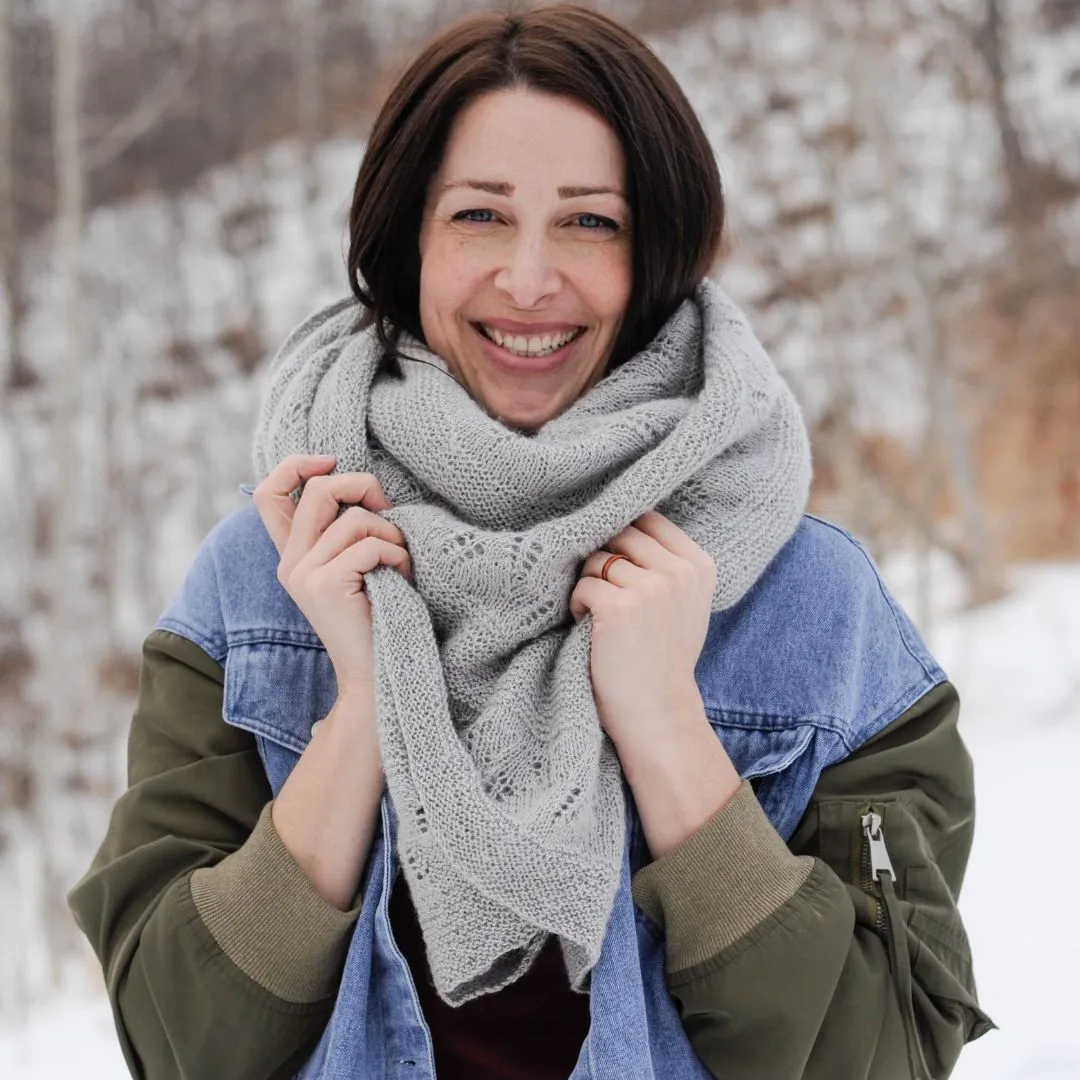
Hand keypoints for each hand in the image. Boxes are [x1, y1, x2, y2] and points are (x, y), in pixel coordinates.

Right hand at [252, 454, 411, 698]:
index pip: (268, 493)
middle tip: (388, 512)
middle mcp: (290, 563)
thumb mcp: (357, 565)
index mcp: (292, 555)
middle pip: (320, 490)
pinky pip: (369, 546)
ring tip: (401, 560)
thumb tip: (364, 484)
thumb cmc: (379, 613)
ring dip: (390, 534)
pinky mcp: (325, 585)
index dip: (296, 465)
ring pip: (353, 519)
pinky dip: (396, 554)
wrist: (378, 672)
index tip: (333, 461)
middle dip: (364, 487)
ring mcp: (303, 574)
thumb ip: (346, 530)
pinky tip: (403, 575)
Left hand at [569, 510, 716, 757]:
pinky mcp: (619, 607)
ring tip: (599, 615)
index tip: (618, 562)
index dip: (625, 536)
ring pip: (597, 559)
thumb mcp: (684, 602)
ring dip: (589, 584)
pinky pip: (583, 585)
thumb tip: (623, 523)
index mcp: (699, 565)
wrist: (660, 713)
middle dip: (605, 558)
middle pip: (621, 533)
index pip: (650, 519)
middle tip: (605, 591)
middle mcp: (678, 572)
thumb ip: (666, 563)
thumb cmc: (664, 658)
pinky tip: (589, 628)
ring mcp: (650, 587)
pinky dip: (578, 605)